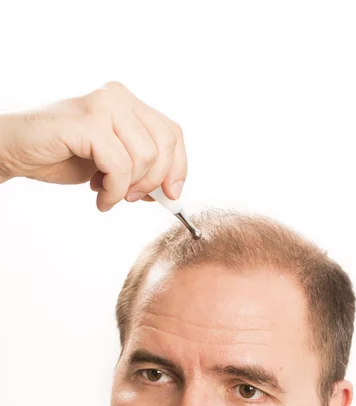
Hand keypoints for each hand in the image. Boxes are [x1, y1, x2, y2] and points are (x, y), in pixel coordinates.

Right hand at [0, 81, 186, 210]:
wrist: (17, 150)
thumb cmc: (62, 154)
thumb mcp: (112, 161)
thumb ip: (140, 167)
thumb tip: (170, 191)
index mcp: (128, 103)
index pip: (172, 133)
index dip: (178, 167)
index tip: (171, 195)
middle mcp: (118, 97)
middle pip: (165, 144)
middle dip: (153, 181)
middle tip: (133, 199)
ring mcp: (103, 105)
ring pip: (144, 157)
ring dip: (128, 189)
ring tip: (108, 196)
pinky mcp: (87, 122)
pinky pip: (119, 166)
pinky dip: (113, 191)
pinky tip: (98, 196)